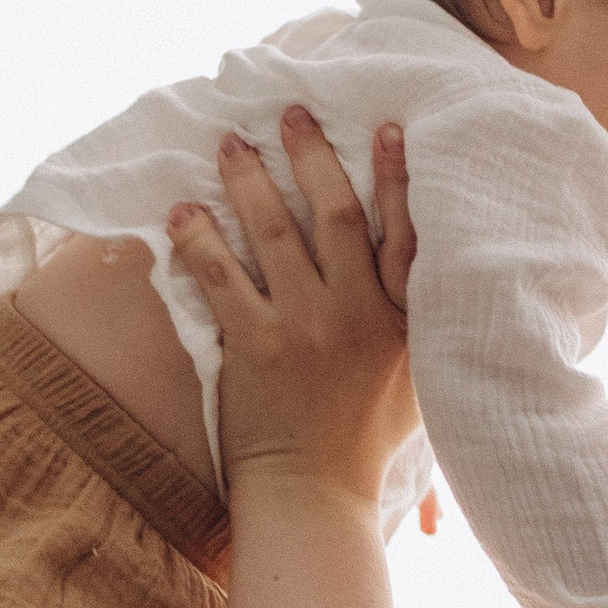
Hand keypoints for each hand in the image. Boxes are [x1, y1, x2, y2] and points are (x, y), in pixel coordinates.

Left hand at [166, 109, 418, 503]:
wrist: (316, 494)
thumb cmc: (367, 441)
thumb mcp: (419, 381)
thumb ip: (418, 325)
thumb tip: (424, 269)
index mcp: (406, 321)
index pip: (406, 233)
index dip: (397, 176)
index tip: (387, 127)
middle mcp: (360, 315)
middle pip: (337, 215)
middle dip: (312, 156)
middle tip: (291, 112)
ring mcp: (307, 328)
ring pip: (275, 233)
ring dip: (249, 180)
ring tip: (229, 144)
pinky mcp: (257, 346)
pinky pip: (221, 277)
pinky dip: (199, 238)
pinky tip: (182, 209)